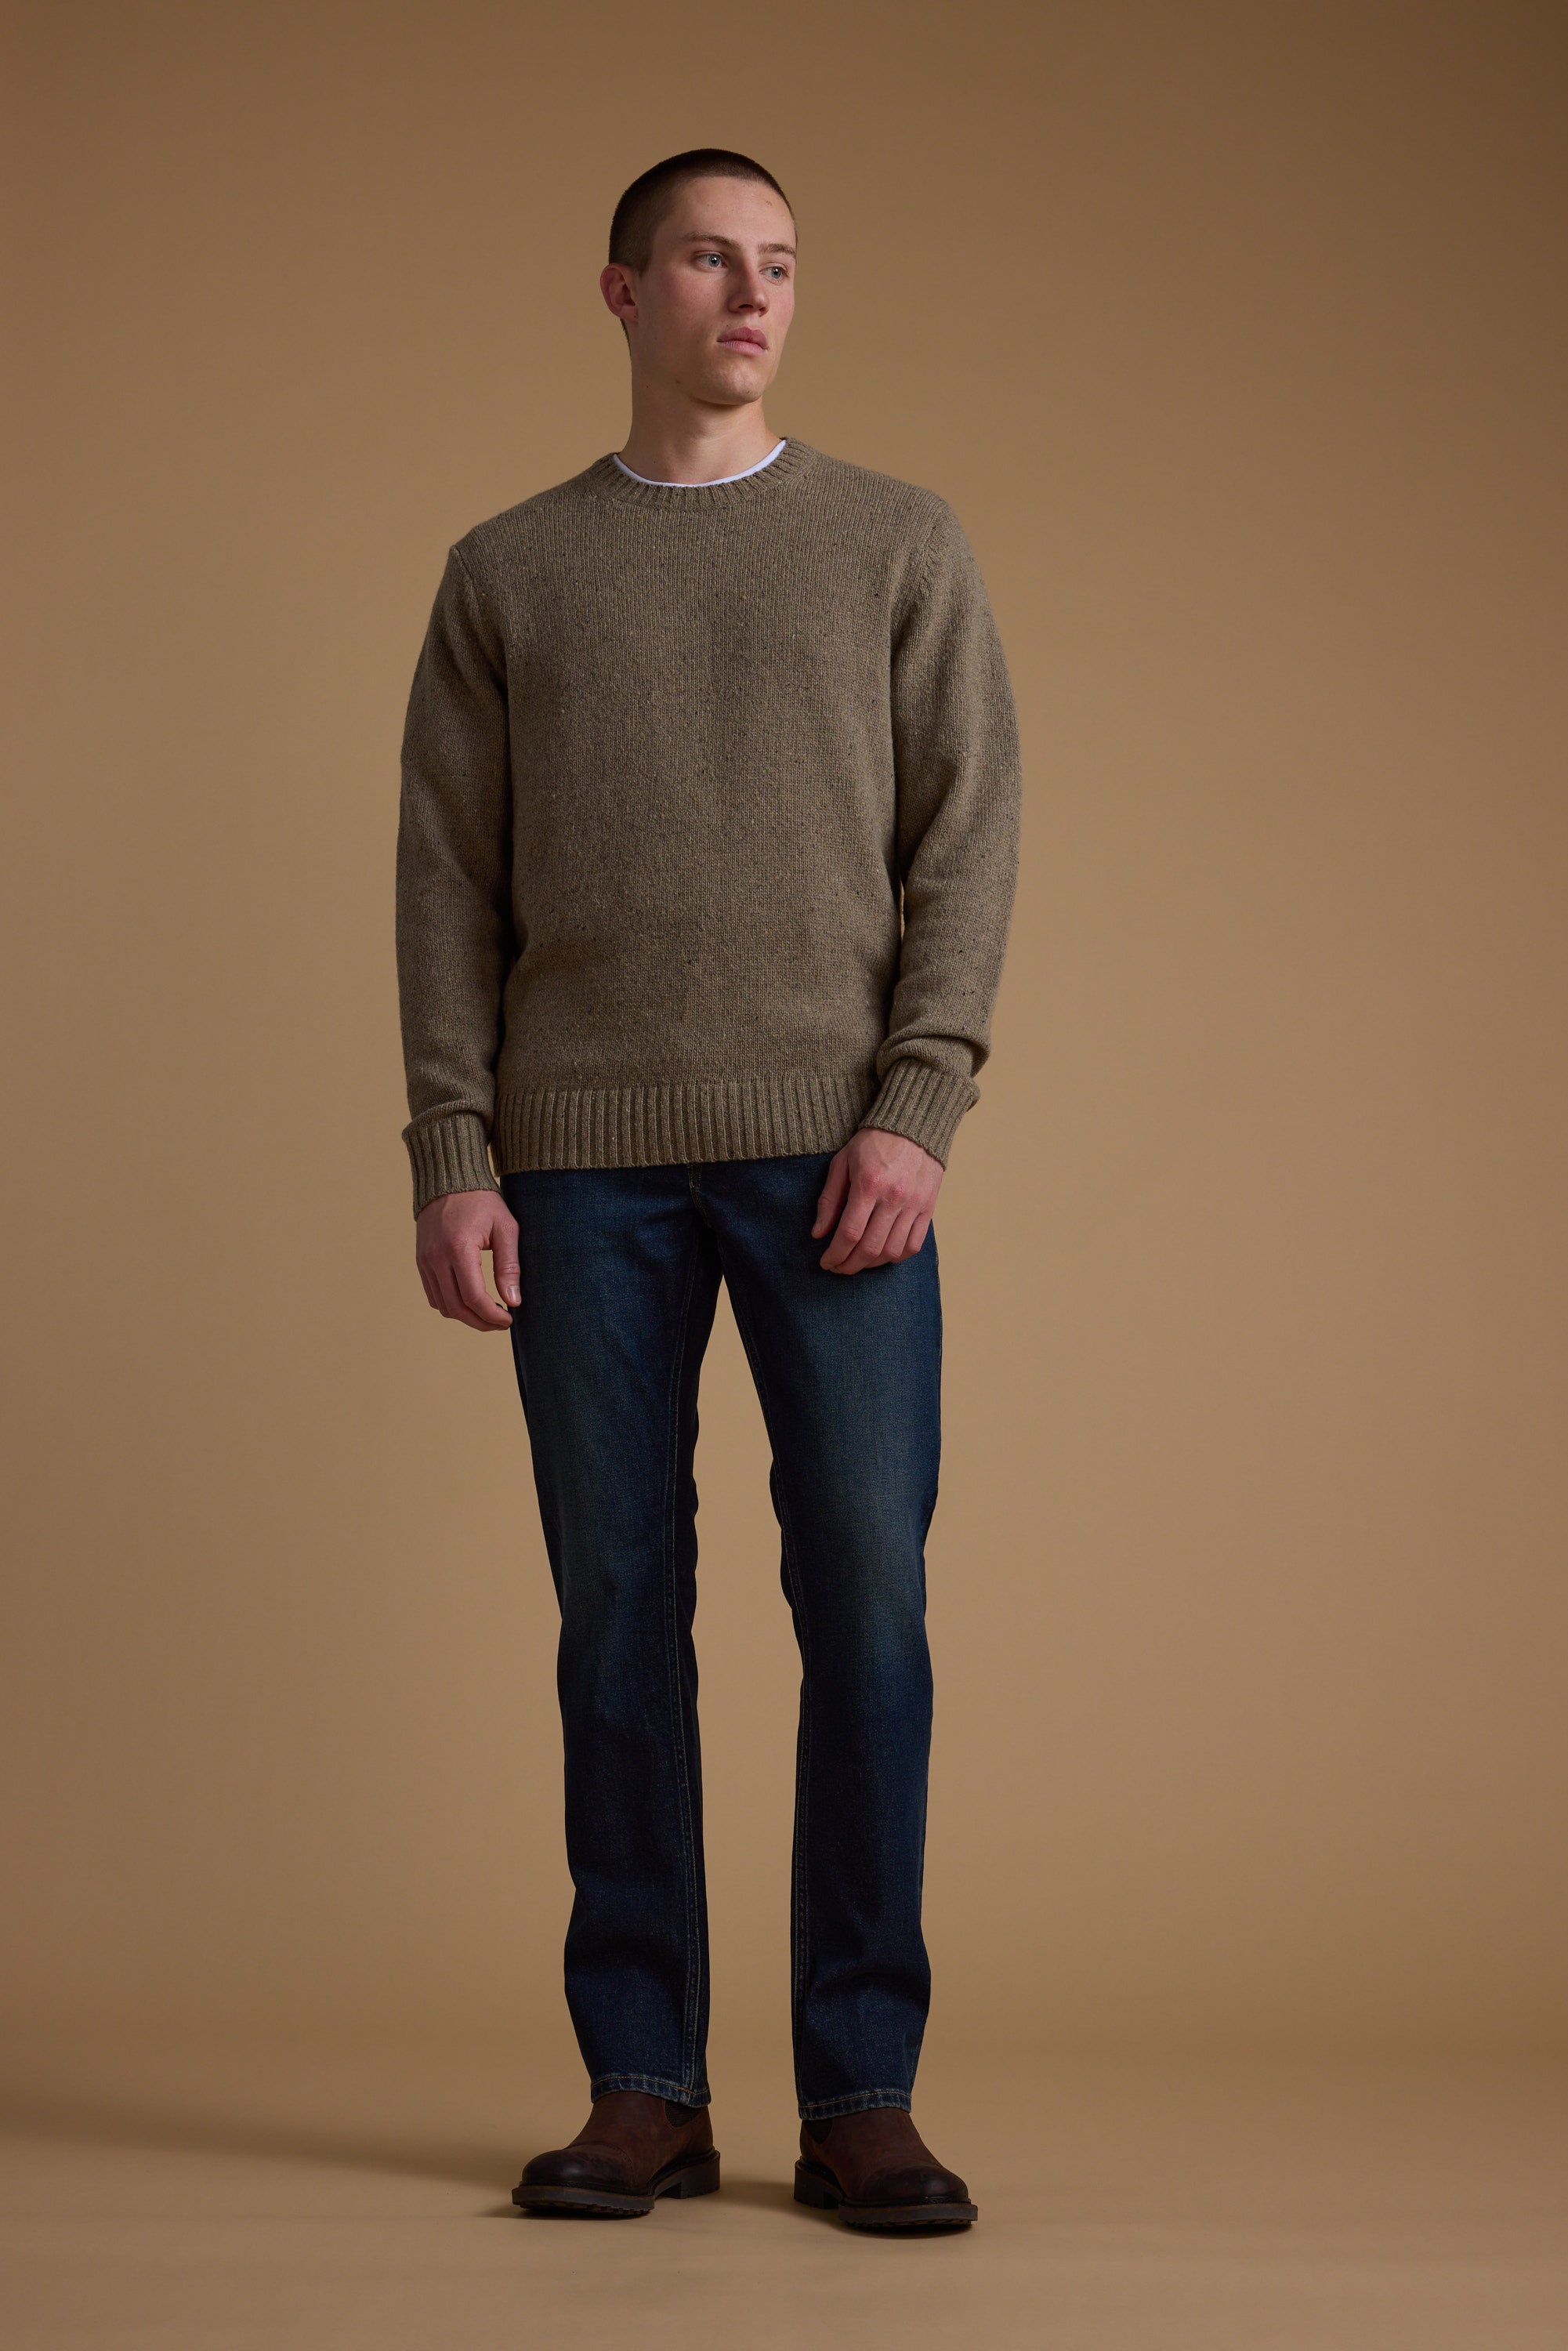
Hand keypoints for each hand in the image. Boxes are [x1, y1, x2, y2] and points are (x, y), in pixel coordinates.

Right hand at [414, 1189, 520, 1330]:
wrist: (449, 1180)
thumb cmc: (482, 1201)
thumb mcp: (505, 1228)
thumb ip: (509, 1266)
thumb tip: (513, 1302)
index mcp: (459, 1248)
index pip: (474, 1297)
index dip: (492, 1316)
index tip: (509, 1319)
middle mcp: (436, 1258)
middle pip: (456, 1308)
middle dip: (481, 1322)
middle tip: (501, 1323)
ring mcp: (425, 1260)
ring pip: (442, 1306)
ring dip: (465, 1317)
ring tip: (487, 1314)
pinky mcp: (420, 1261)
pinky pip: (433, 1295)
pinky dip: (451, 1305)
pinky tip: (469, 1301)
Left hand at [812, 1128, 942, 1274]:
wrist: (913, 1125)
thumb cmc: (873, 1143)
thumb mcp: (842, 1163)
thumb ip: (829, 1200)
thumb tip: (818, 1234)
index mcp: (868, 1184)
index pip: (849, 1233)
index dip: (835, 1254)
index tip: (826, 1262)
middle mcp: (894, 1197)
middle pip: (870, 1248)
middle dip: (850, 1265)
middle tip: (838, 1267)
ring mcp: (914, 1204)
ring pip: (892, 1251)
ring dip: (872, 1263)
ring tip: (859, 1261)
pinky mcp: (928, 1208)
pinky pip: (914, 1244)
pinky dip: (896, 1256)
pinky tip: (883, 1254)